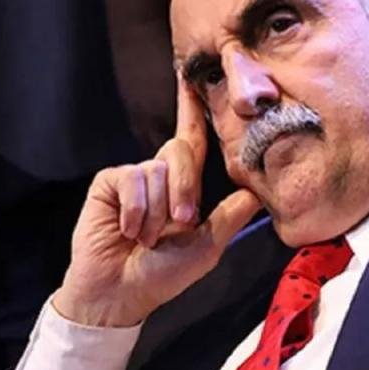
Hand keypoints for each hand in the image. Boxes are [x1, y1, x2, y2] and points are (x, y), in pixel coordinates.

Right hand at [52, 77, 261, 326]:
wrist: (121, 292)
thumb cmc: (162, 274)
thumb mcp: (206, 246)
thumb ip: (230, 216)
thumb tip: (258, 190)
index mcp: (183, 187)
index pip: (191, 139)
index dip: (192, 108)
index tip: (191, 76)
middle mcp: (159, 176)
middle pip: (181, 152)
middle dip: (185, 190)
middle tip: (179, 224)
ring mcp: (133, 177)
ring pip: (158, 170)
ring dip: (157, 212)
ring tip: (147, 237)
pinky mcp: (109, 182)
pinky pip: (133, 179)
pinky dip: (137, 210)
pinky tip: (129, 230)